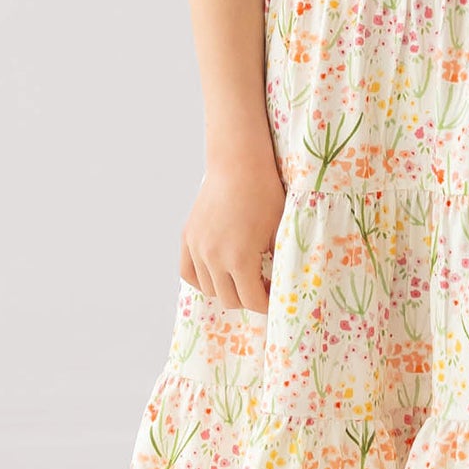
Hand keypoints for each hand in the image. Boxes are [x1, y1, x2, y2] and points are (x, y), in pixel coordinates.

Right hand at [180, 152, 284, 314]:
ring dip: (226, 289)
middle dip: (249, 299)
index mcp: (240, 259)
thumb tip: (280, 281)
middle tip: (263, 288)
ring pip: (209, 289)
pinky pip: (188, 272)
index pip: (252, 301)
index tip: (276, 300)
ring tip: (242, 278)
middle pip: (230, 300)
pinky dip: (202, 279)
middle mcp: (214, 258)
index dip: (267, 305)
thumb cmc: (264, 192)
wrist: (238, 163)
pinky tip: (217, 273)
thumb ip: (276, 260)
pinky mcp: (187, 237)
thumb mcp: (278, 229)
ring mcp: (197, 248)